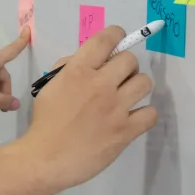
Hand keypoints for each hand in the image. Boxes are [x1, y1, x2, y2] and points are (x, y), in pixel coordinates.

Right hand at [25, 25, 157, 190]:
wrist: (45, 158)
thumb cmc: (43, 123)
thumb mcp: (48, 89)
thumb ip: (67, 71)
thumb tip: (88, 64)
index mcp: (77, 72)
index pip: (107, 39)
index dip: (115, 36)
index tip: (114, 42)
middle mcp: (100, 85)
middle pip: (130, 60)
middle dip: (124, 66)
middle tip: (116, 78)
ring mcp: (116, 108)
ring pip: (144, 83)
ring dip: (135, 87)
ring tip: (124, 97)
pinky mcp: (126, 130)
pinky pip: (150, 112)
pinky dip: (142, 114)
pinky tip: (130, 118)